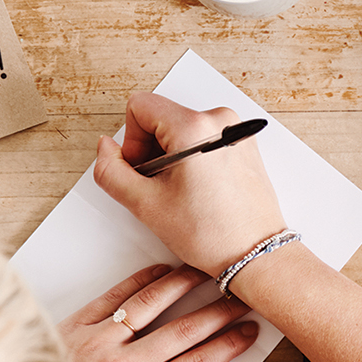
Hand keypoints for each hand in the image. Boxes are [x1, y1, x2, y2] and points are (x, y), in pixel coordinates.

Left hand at [58, 263, 259, 361]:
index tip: (248, 334)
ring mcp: (96, 340)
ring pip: (152, 305)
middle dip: (218, 314)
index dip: (227, 347)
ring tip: (210, 275)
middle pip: (183, 332)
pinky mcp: (74, 323)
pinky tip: (164, 272)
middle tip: (242, 300)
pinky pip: (116, 295)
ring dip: (186, 286)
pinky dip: (143, 281)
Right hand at [92, 93, 287, 276]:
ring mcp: (237, 131)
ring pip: (182, 130)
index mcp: (195, 127)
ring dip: (172, 157)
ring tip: (183, 192)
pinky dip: (194, 159)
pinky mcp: (245, 144)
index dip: (131, 141)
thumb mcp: (145, 205)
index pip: (140, 107)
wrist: (256, 254)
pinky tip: (200, 189)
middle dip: (152, 150)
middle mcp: (221, 120)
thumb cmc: (213, 234)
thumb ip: (111, 171)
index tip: (143, 170)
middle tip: (161, 187)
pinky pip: (205, 139)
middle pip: (162, 117)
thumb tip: (105, 148)